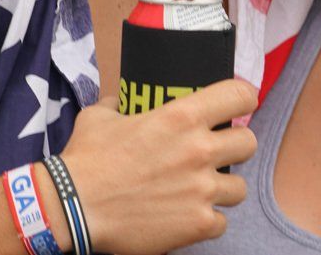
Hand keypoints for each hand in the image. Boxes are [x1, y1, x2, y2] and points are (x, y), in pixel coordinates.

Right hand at [58, 79, 258, 254]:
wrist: (71, 207)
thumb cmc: (86, 159)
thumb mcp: (101, 116)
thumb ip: (119, 103)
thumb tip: (120, 99)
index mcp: (182, 117)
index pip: (241, 95)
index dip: (243, 99)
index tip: (237, 106)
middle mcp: (200, 150)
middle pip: (249, 143)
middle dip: (235, 148)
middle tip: (216, 155)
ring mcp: (202, 189)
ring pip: (239, 188)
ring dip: (222, 189)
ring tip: (198, 191)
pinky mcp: (198, 224)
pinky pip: (221, 222)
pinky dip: (206, 221)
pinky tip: (186, 216)